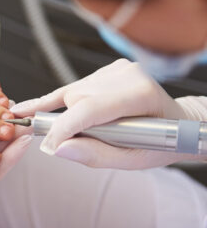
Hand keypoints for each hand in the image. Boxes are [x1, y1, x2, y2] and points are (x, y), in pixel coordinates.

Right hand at [11, 59, 205, 168]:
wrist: (179, 122)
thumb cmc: (160, 143)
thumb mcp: (133, 159)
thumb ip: (96, 155)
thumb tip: (59, 149)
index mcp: (140, 95)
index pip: (88, 109)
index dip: (62, 129)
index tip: (47, 146)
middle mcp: (128, 75)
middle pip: (76, 98)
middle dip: (64, 122)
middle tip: (56, 143)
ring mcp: (119, 69)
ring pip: (72, 91)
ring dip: (66, 112)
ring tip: (69, 128)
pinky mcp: (111, 68)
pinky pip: (77, 87)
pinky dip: (67, 102)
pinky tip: (50, 108)